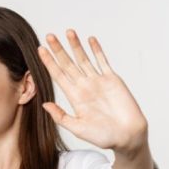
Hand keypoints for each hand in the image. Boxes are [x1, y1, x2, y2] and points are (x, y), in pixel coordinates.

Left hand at [37, 29, 147, 152]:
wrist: (128, 136)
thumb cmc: (105, 137)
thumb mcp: (78, 128)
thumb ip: (61, 117)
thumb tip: (45, 105)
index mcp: (75, 98)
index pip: (58, 75)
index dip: (49, 62)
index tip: (40, 50)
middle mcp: (85, 87)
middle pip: (68, 64)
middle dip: (59, 50)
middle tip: (49, 36)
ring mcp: (98, 82)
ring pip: (84, 59)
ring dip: (76, 46)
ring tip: (68, 31)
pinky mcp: (113, 80)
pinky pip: (103, 62)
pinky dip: (97, 50)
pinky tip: (90, 40)